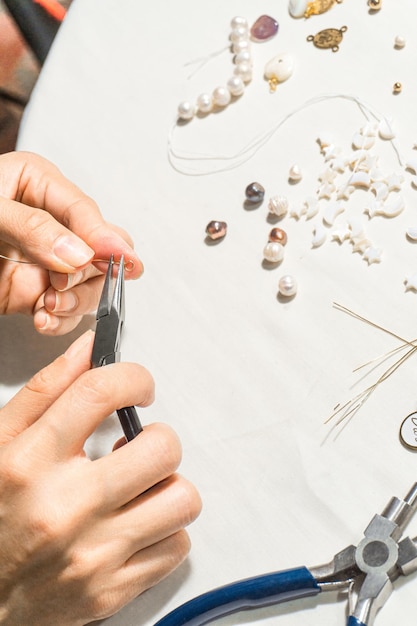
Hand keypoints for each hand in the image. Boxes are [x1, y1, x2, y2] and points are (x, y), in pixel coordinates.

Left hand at [0, 151, 143, 334]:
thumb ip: (32, 228)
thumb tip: (78, 250)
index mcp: (37, 185)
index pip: (82, 210)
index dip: (105, 236)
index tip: (123, 258)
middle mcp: (48, 222)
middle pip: (96, 248)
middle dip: (89, 272)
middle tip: (68, 283)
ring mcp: (45, 259)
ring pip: (87, 282)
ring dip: (75, 300)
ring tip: (50, 304)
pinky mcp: (35, 290)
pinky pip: (65, 307)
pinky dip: (61, 318)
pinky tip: (45, 317)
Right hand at [0, 332, 200, 624]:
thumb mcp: (1, 442)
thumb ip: (48, 390)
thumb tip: (91, 348)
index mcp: (31, 462)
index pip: (101, 392)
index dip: (134, 377)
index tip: (139, 386)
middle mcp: (65, 507)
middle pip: (161, 447)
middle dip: (157, 438)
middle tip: (139, 446)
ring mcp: (93, 554)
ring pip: (181, 499)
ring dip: (168, 486)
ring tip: (142, 487)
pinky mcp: (112, 590)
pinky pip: (178, 545)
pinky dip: (165, 530)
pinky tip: (137, 523)